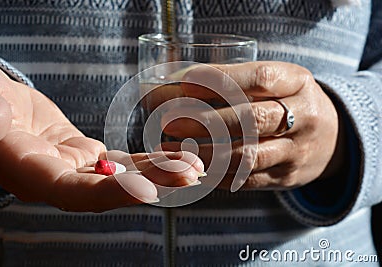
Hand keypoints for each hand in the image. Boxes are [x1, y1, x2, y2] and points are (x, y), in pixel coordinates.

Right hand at [0, 60, 202, 210]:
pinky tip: (176, 157)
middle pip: (107, 190)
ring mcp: (76, 170)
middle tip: (190, 175)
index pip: (72, 192)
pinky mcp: (89, 157)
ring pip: (121, 176)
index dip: (109, 193)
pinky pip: (122, 162)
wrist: (0, 108)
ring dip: (159, 173)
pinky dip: (149, 160)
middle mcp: (56, 180)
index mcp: (28, 173)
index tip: (148, 191)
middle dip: (150, 184)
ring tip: (194, 166)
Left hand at [160, 61, 342, 190]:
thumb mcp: (277, 81)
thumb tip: (178, 82)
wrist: (332, 138)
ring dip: (204, 153)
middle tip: (169, 121)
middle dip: (205, 121)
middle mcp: (303, 116)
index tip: (186, 83)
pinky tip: (190, 167)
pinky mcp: (286, 177)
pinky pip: (247, 179)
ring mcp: (296, 150)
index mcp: (298, 82)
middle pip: (252, 119)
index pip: (261, 78)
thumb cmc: (290, 102)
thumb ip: (236, 79)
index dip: (222, 80)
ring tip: (170, 150)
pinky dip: (214, 174)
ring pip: (248, 155)